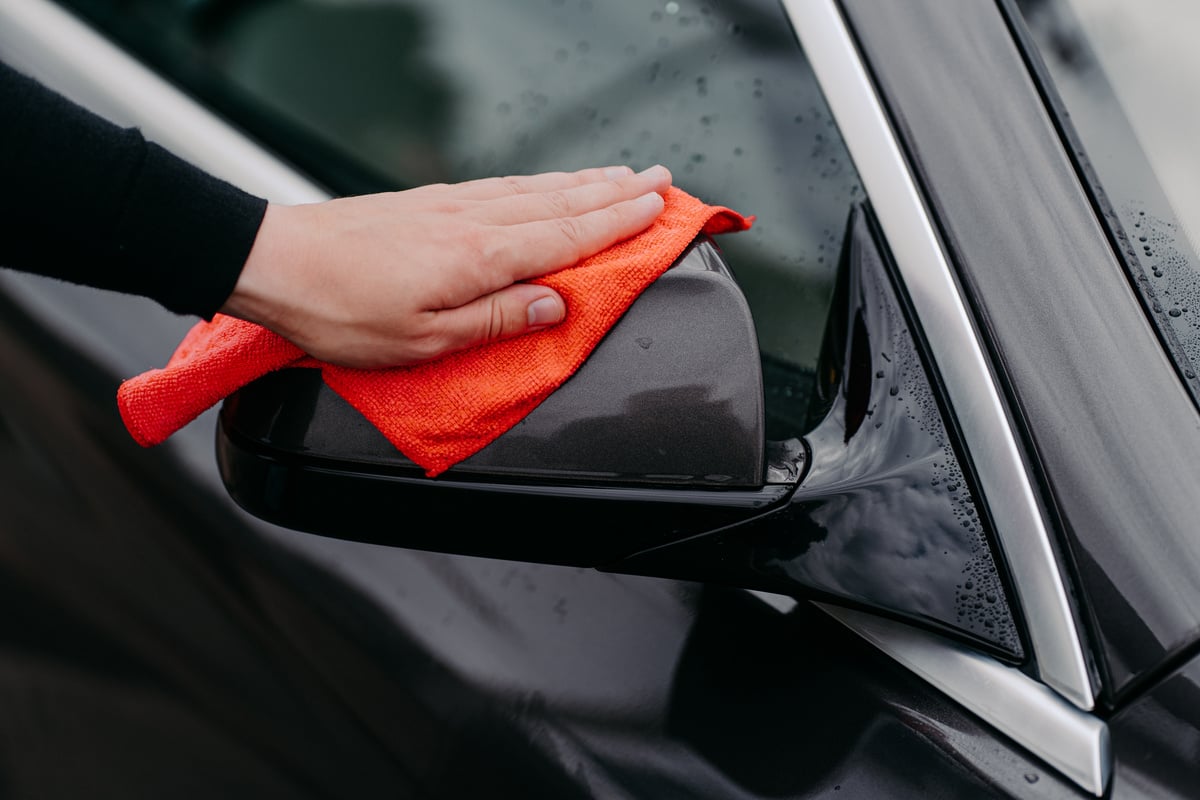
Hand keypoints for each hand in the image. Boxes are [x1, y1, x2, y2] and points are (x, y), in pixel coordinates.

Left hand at [221, 164, 672, 367]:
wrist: (273, 262)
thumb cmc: (340, 310)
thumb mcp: (424, 339)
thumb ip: (497, 319)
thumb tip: (558, 305)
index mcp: (479, 258)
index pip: (568, 236)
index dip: (619, 222)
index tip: (660, 207)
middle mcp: (472, 221)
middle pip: (561, 202)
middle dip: (617, 191)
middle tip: (661, 179)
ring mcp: (449, 206)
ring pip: (534, 189)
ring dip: (584, 181)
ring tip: (619, 175)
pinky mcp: (427, 203)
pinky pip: (502, 186)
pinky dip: (538, 182)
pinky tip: (545, 183)